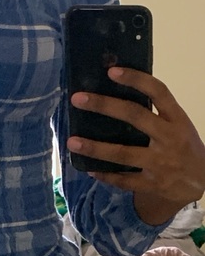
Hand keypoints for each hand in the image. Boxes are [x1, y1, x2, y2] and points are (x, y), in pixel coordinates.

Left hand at [67, 67, 204, 222]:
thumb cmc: (184, 147)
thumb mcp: (178, 126)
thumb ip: (155, 114)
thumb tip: (114, 96)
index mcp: (177, 119)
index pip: (159, 92)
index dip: (136, 79)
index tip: (111, 71)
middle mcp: (169, 138)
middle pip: (134, 116)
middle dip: (104, 106)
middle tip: (77, 99)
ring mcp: (161, 162)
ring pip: (123, 153)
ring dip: (95, 148)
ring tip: (71, 141)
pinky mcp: (153, 184)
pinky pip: (124, 180)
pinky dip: (105, 175)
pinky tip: (88, 169)